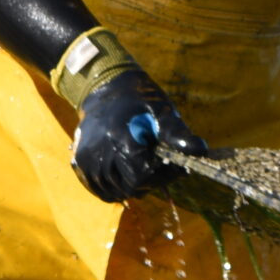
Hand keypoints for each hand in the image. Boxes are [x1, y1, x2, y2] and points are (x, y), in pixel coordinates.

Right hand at [70, 70, 205, 201]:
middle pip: (130, 187)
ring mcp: (86, 160)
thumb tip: (199, 150)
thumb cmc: (139, 99)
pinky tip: (128, 172)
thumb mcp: (162, 110)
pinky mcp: (80, 164)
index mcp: (119, 138)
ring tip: (145, 165)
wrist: (104, 87)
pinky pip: (101, 189)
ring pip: (115, 192)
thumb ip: (178, 133)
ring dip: (133, 186)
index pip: (143, 177)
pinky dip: (116, 187)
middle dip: (150, 182)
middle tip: (161, 166)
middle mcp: (99, 152)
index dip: (162, 176)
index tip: (174, 166)